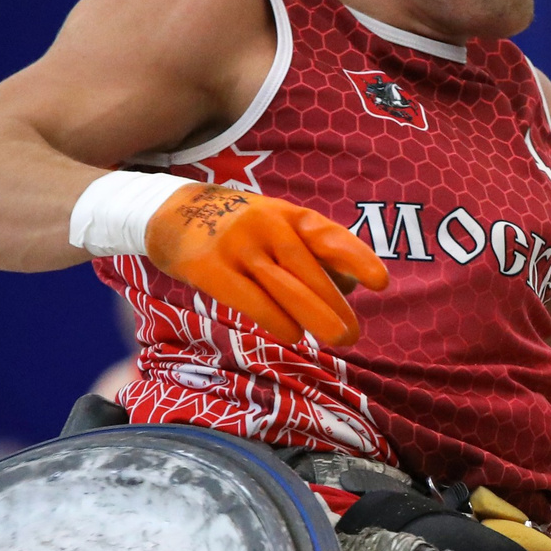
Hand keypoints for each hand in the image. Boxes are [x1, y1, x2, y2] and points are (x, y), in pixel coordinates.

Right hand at [144, 186, 387, 346]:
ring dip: (314, 314)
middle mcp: (265, 225)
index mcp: (287, 215)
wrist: (169, 213)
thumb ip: (310, 253)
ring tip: (339, 338)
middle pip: (307, 268)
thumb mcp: (276, 227)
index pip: (328, 236)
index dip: (356, 258)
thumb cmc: (239, 230)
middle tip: (354, 333)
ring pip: (282, 285)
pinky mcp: (208, 267)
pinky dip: (274, 318)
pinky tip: (293, 335)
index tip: (381, 282)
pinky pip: (248, 298)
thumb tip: (350, 288)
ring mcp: (236, 245)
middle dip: (334, 303)